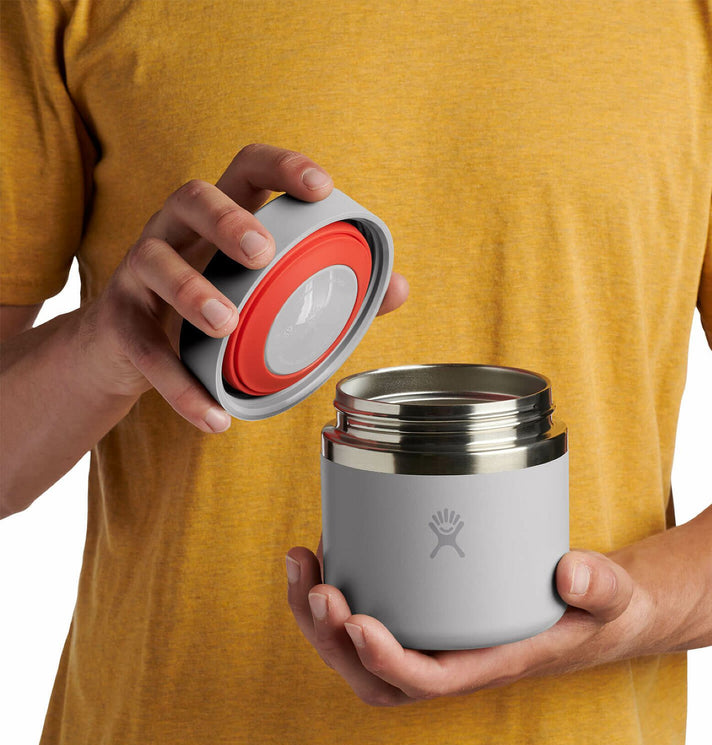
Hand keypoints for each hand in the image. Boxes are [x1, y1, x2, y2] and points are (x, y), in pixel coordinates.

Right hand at [78, 144, 408, 432]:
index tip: (321, 187)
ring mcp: (139, 274)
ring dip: (192, 291)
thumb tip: (400, 289)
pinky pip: (144, 351)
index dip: (282, 168)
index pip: (247, 170)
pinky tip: (213, 417)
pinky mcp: (118, 323)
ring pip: (154, 262)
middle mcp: (175, 233)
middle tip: (262, 253)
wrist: (125, 356)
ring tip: (225, 322)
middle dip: (228, 220)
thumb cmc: (208, 313)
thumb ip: (330, 289)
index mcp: (219, 220)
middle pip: (192, 197)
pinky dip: (180, 386)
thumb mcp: (262, 293)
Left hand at [286, 545, 649, 705]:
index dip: (385, 660)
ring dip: (319, 617)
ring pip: (357, 653)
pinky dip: (338, 593)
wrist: (591, 613)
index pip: (426, 681)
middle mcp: (450, 660)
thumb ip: (600, 586)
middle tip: (318, 586)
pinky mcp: (423, 615)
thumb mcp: (611, 597)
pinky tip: (329, 551)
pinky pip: (367, 618)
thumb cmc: (595, 612)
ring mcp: (431, 640)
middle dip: (332, 638)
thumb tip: (570, 571)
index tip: (357, 622)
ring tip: (302, 564)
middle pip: (373, 676)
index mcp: (489, 664)